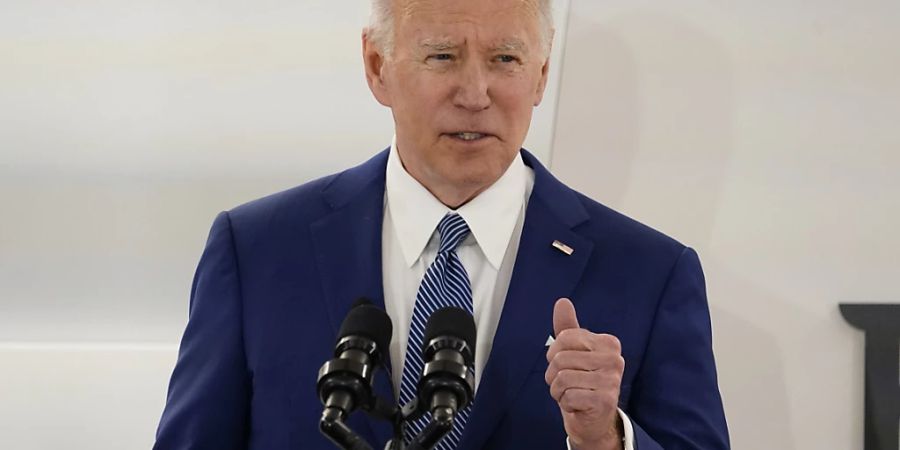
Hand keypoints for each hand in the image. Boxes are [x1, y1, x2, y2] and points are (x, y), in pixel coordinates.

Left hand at [545, 298, 624, 449]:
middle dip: (553, 374)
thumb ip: (568, 327)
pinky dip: (565, 402)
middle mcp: (614, 359)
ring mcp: (611, 380)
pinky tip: (576, 404)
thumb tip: (562, 302)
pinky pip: (568, 395)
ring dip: (558, 390)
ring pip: (562, 378)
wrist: (593, 419)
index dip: (554, 353)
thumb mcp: (574, 352)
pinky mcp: (604, 400)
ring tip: (570, 393)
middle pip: (560, 358)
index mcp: (608, 343)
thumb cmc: (582, 382)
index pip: (565, 337)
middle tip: (565, 383)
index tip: (564, 364)